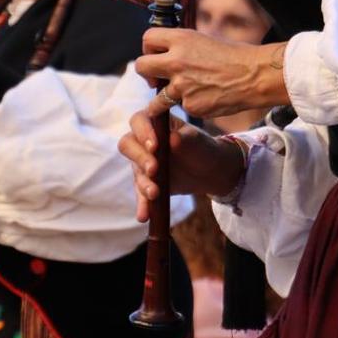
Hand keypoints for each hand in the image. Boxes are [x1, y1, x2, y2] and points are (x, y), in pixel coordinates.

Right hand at [117, 110, 244, 222]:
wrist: (210, 170)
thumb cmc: (202, 147)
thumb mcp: (197, 140)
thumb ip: (183, 139)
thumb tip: (171, 140)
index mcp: (154, 123)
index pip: (139, 121)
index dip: (142, 132)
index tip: (154, 145)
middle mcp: (143, 141)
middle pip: (128, 145)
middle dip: (140, 158)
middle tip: (154, 169)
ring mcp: (142, 163)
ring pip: (135, 172)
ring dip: (142, 183)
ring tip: (155, 193)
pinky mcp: (146, 183)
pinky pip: (141, 193)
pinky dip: (142, 204)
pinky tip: (143, 216)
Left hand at [134, 29, 288, 118]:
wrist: (255, 76)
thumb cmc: (236, 56)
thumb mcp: (206, 40)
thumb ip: (183, 47)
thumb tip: (168, 52)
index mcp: (181, 39)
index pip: (148, 39)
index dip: (148, 48)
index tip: (154, 55)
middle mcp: (176, 61)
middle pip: (141, 66)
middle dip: (146, 74)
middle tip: (155, 79)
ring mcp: (181, 86)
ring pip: (156, 97)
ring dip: (162, 98)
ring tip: (179, 95)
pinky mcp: (190, 105)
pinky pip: (182, 106)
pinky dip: (191, 105)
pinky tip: (206, 99)